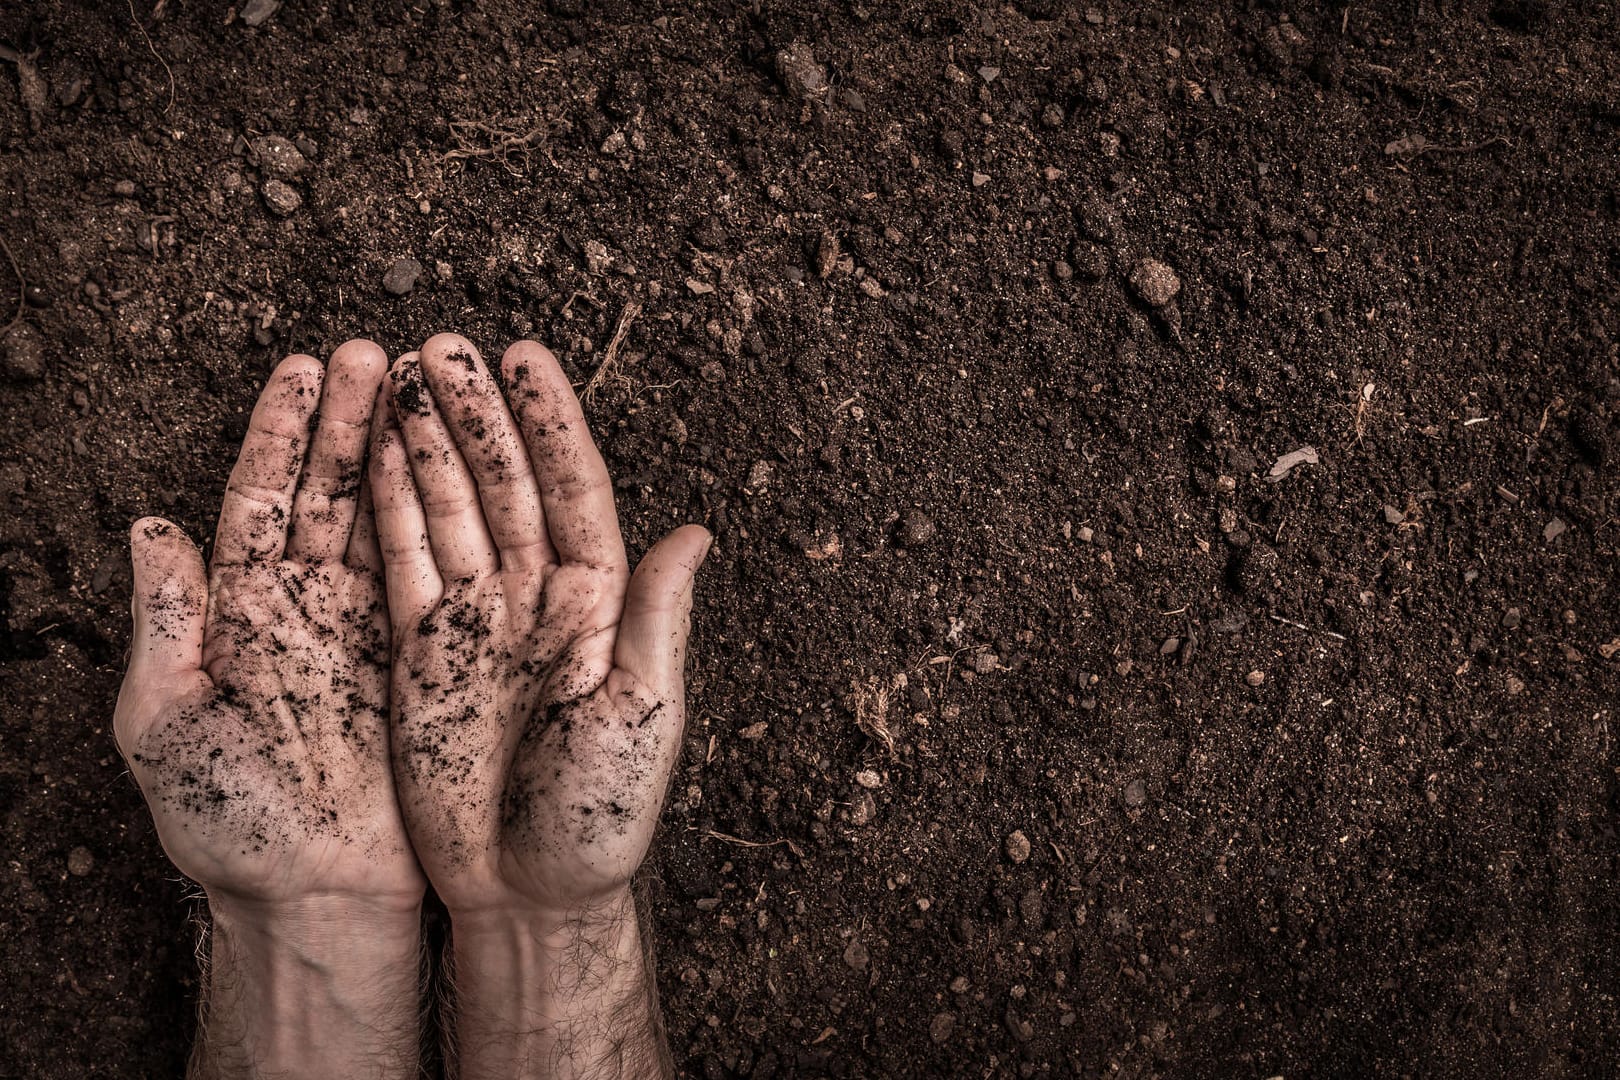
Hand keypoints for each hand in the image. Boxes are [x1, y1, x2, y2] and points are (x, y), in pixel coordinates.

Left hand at [115, 341, 424, 1077]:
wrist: (315, 895)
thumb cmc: (234, 825)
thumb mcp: (169, 725)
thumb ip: (164, 624)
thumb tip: (148, 528)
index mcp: (241, 614)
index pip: (262, 500)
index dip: (281, 435)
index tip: (303, 370)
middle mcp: (305, 609)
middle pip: (330, 493)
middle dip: (349, 421)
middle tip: (374, 353)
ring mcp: (365, 630)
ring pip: (385, 521)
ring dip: (400, 452)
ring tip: (421, 385)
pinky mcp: (417, 660)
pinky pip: (429, 576)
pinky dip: (437, 520)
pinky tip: (450, 469)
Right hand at [369, 333, 708, 1077]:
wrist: (528, 891)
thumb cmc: (600, 815)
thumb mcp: (642, 714)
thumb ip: (659, 620)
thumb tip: (697, 532)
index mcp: (600, 607)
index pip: (574, 493)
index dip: (551, 425)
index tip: (527, 358)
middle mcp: (540, 602)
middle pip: (506, 486)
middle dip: (477, 415)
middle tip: (445, 346)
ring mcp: (480, 624)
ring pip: (452, 512)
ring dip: (430, 445)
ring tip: (401, 374)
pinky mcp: (425, 655)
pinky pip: (407, 566)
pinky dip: (392, 510)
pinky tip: (378, 456)